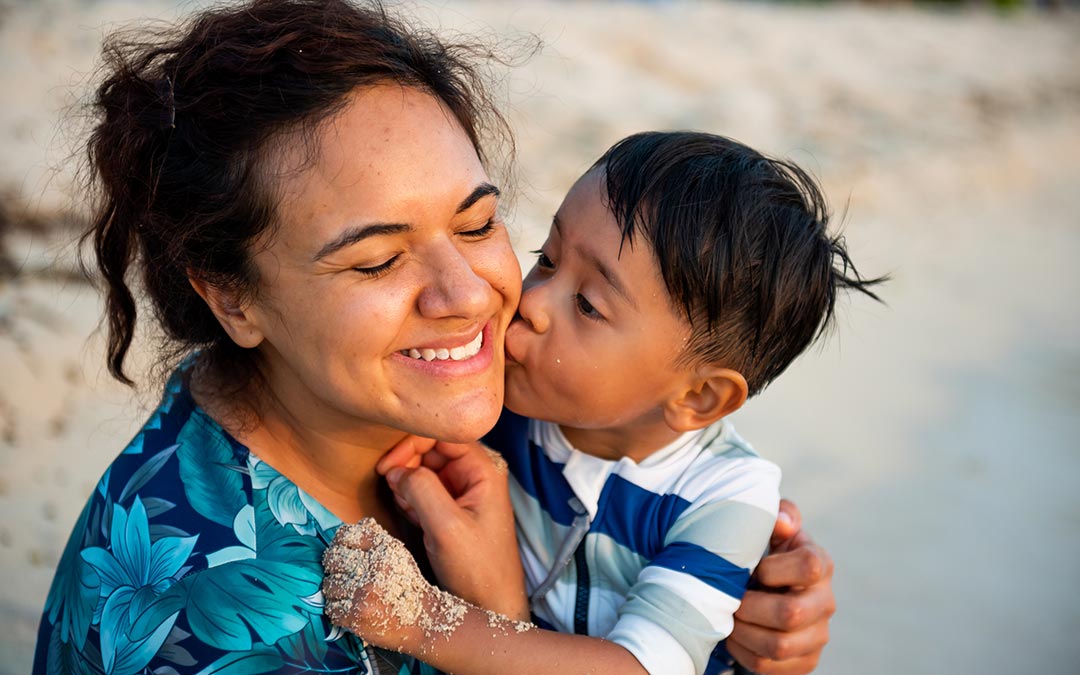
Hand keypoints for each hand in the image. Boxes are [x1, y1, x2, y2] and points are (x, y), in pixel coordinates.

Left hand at [322, 518, 437, 651]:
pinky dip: (339, 611)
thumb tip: (360, 523)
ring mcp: (365, 591)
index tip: (343, 553)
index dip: (340, 544)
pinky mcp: (357, 614)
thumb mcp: (399, 555)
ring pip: (329, 585)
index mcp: (385, 548)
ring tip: (351, 595)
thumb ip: (378, 537)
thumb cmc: (408, 586)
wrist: (423, 621)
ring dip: (337, 592)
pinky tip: (352, 610)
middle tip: (346, 576)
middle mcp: (375, 567)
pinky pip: (332, 608)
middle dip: (335, 568)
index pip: (346, 535)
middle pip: (333, 558)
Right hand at [377, 437, 528, 619]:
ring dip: (406, 485)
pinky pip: (422, 493)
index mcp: (484, 471)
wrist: (490, 608)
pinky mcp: (450, 512)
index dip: (412, 443)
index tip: (388, 465)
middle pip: (430, 450)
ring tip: (406, 508)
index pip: (443, 434)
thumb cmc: (479, 570)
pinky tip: (411, 518)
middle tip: (392, 488)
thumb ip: (422, 489)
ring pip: (423, 472)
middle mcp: (474, 476)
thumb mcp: (447, 527)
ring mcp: (462, 494)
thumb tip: (396, 468)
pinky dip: (409, 501)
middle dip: (406, 466)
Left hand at [728, 500, 834, 674]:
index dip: (774, 569)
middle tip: (729, 599)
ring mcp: (818, 635)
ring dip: (743, 632)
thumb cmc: (767, 552)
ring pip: (779, 646)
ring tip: (727, 618)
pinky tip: (732, 637)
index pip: (809, 566)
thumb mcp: (771, 527)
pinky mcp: (805, 660)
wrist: (771, 588)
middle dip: (750, 607)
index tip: (754, 569)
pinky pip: (770, 667)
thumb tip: (782, 522)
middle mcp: (825, 601)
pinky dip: (743, 653)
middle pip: (791, 613)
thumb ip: (780, 514)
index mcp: (819, 563)